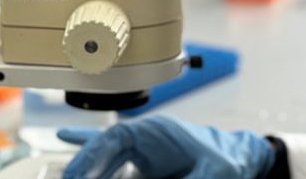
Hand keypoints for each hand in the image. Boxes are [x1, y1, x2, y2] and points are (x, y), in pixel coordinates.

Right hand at [57, 115, 274, 178]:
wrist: (237, 158)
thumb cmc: (226, 158)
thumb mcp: (213, 172)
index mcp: (157, 131)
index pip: (115, 136)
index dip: (92, 151)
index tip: (76, 170)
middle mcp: (144, 140)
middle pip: (104, 149)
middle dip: (83, 165)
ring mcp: (142, 154)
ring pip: (105, 160)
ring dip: (88, 172)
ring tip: (68, 178)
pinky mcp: (144, 168)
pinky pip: (113, 166)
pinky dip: (94, 166)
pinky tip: (75, 163)